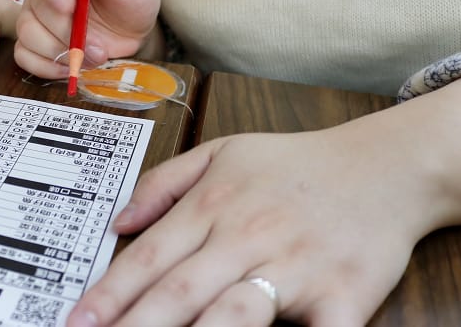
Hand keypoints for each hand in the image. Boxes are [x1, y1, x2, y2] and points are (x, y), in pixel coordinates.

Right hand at [14, 0, 160, 78]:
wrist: (132, 29)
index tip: (69, 6)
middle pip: (36, 8)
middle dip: (66, 31)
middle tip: (97, 46)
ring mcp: (36, 16)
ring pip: (27, 33)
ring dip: (59, 52)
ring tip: (93, 57)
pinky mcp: (35, 42)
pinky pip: (25, 56)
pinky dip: (47, 67)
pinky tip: (71, 66)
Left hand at [66, 113, 442, 326]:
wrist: (384, 166)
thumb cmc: (296, 164)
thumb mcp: (222, 151)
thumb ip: (164, 183)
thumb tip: (117, 220)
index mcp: (213, 205)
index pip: (149, 257)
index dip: (109, 293)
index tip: (77, 319)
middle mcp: (247, 236)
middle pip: (180, 291)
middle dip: (134, 324)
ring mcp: (296, 268)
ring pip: (234, 313)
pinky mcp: (344, 296)